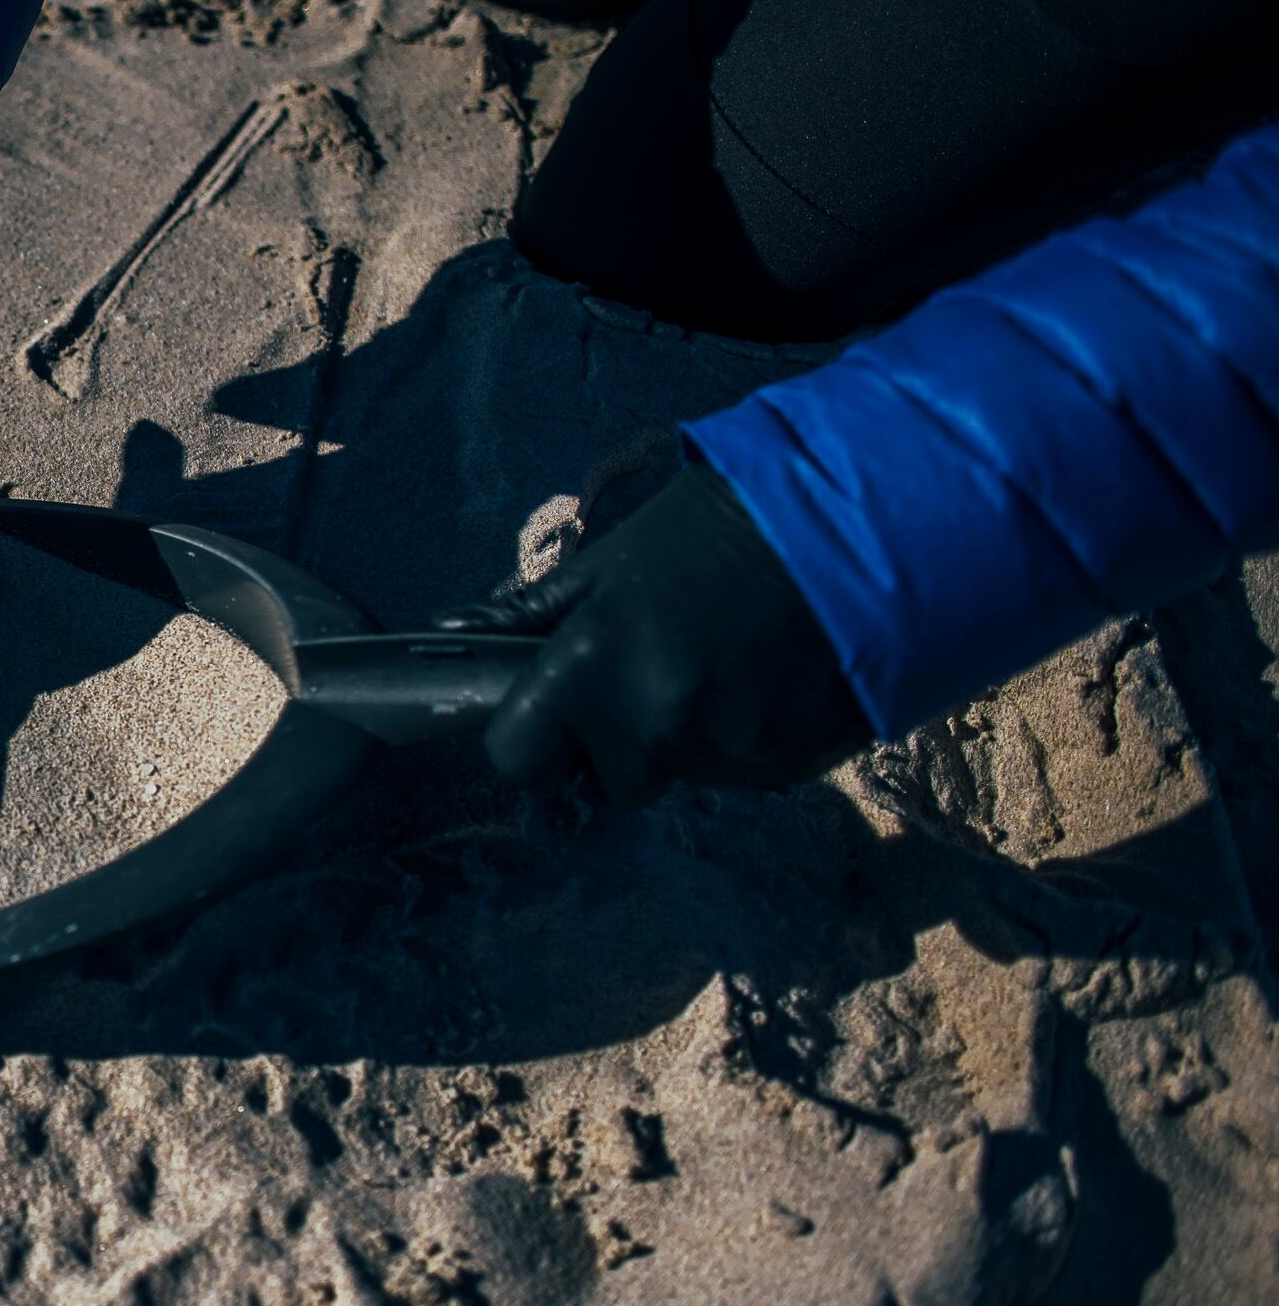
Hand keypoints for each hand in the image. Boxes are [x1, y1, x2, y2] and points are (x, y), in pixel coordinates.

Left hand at [438, 464, 871, 802]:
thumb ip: (530, 615)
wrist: (853, 522)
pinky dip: (748, 741)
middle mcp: (652, 723)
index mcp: (590, 668)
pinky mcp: (790, 765)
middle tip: (653, 675)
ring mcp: (726, 751)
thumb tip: (450, 632)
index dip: (529, 742)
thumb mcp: (609, 562)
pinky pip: (743, 775)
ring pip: (679, 777)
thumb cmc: (715, 530)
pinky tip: (766, 681)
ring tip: (720, 665)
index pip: (517, 760)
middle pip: (607, 783)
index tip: (550, 717)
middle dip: (618, 746)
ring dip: (687, 740)